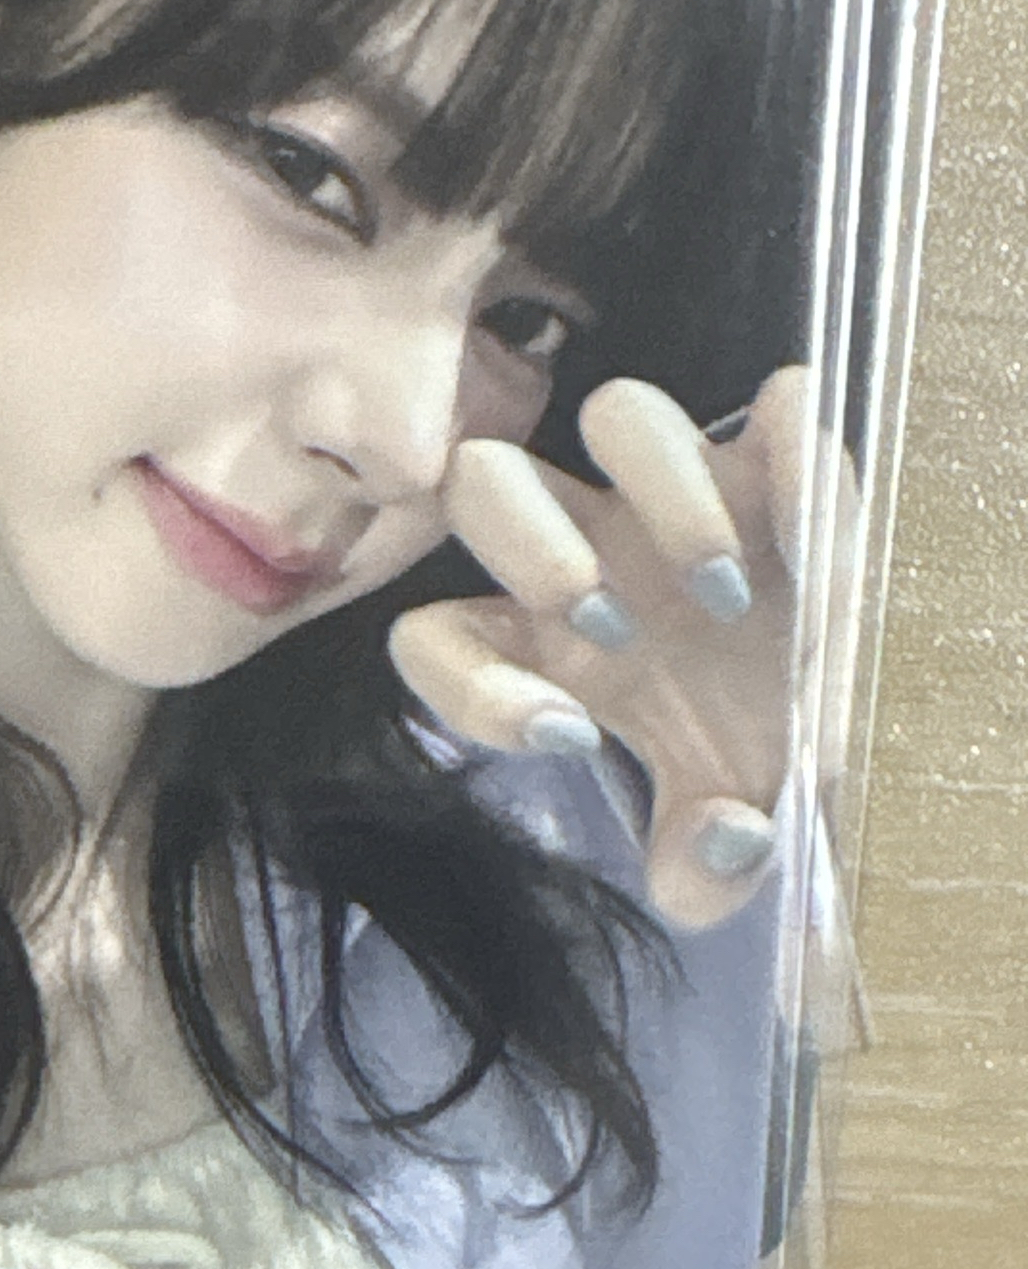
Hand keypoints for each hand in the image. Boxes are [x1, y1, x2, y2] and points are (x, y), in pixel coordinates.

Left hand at [389, 368, 830, 929]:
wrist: (835, 689)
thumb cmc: (744, 744)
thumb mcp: (719, 822)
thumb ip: (704, 865)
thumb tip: (719, 853)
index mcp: (539, 637)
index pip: (432, 640)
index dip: (475, 692)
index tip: (571, 738)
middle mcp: (589, 543)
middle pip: (485, 479)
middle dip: (538, 552)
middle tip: (621, 634)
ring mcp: (681, 487)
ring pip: (619, 411)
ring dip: (664, 496)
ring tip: (725, 593)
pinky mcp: (783, 456)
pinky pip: (779, 404)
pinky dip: (796, 460)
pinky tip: (812, 550)